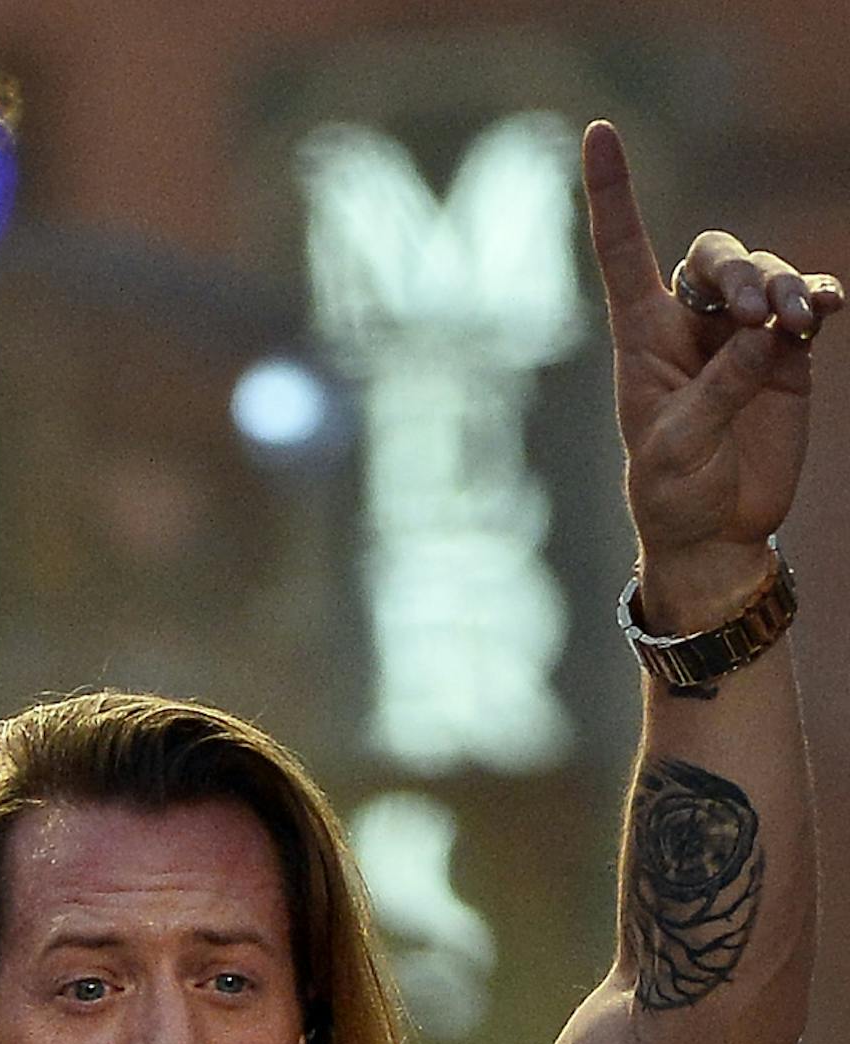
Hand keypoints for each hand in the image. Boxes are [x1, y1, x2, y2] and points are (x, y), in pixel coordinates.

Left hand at [583, 119, 841, 625]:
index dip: (612, 193)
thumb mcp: (678, 449)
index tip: (598, 132)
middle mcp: (690, 325)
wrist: (717, 532)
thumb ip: (718, 391)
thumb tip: (764, 336)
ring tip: (796, 320)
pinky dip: (818, 296)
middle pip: (714, 256)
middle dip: (741, 269)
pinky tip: (824, 309)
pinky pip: (806, 303)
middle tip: (762, 312)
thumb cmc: (674, 493)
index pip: (622, 251)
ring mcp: (741, 336)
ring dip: (782, 286)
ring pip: (764, 275)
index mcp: (642, 339)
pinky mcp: (786, 353)